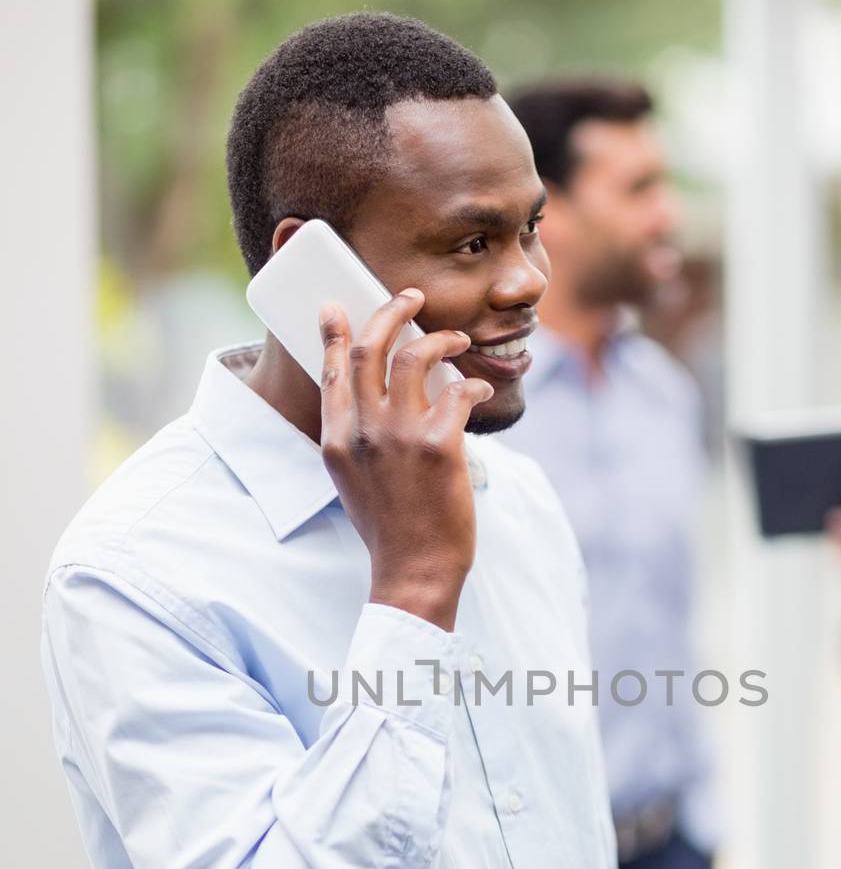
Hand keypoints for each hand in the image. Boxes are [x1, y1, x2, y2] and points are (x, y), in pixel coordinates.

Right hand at [318, 290, 493, 631]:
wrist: (414, 570)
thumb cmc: (390, 529)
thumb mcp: (354, 482)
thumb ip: (357, 440)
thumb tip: (374, 404)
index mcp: (337, 440)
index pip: (333, 371)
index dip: (336, 333)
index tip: (337, 307)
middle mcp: (363, 432)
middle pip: (371, 349)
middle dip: (391, 312)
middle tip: (411, 297)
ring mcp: (400, 436)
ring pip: (415, 357)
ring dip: (439, 339)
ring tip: (457, 340)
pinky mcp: (439, 445)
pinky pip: (457, 392)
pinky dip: (472, 386)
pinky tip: (479, 392)